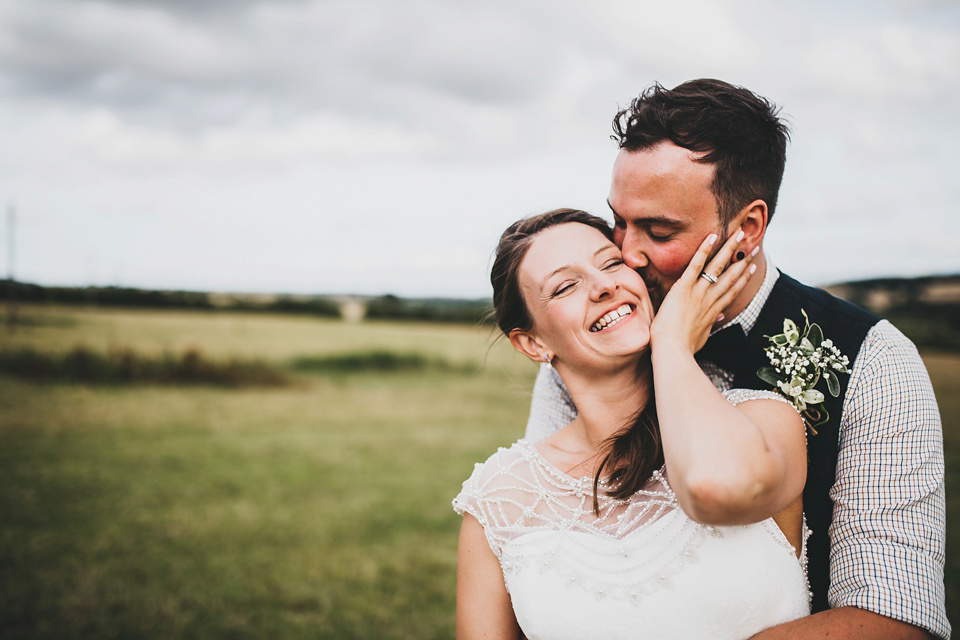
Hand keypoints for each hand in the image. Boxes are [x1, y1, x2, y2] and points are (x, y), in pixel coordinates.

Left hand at [650, 230, 756, 354]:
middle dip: (743, 260)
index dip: (743, 278)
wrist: (672, 350)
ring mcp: (698, 292)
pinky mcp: (684, 288)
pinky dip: (703, 250)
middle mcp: (710, 300)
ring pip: (718, 266)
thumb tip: (719, 318)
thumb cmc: (682, 348)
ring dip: (730, 249)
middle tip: (754, 247)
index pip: (731, 291)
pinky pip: (695, 265)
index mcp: (713, 312)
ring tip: (740, 234)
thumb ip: (710, 325)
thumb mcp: (701, 338)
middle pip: (731, 276)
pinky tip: (712, 236)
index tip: (751, 267)